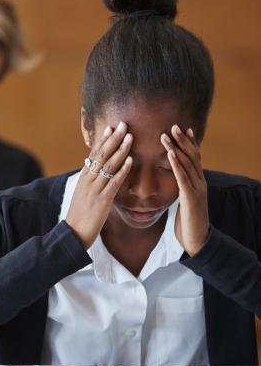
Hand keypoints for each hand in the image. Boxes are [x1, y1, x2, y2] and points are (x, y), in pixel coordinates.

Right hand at [66, 121, 132, 248]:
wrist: (72, 234)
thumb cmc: (79, 217)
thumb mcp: (82, 196)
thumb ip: (90, 184)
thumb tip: (94, 174)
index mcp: (83, 179)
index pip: (93, 155)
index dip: (103, 141)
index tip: (111, 128)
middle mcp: (88, 181)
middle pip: (101, 156)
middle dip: (113, 139)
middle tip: (123, 125)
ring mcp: (94, 190)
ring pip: (108, 166)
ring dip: (120, 150)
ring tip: (130, 137)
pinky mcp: (101, 201)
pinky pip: (113, 183)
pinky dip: (122, 171)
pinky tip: (130, 161)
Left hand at [160, 125, 208, 255]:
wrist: (196, 240)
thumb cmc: (187, 222)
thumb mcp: (184, 201)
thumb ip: (182, 189)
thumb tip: (176, 181)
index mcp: (197, 182)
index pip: (194, 158)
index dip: (189, 143)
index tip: (182, 129)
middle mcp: (199, 182)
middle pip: (192, 156)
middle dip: (182, 140)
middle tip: (173, 125)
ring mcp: (197, 189)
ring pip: (187, 164)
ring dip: (175, 148)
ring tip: (166, 135)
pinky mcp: (190, 198)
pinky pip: (183, 178)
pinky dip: (176, 165)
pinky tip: (169, 155)